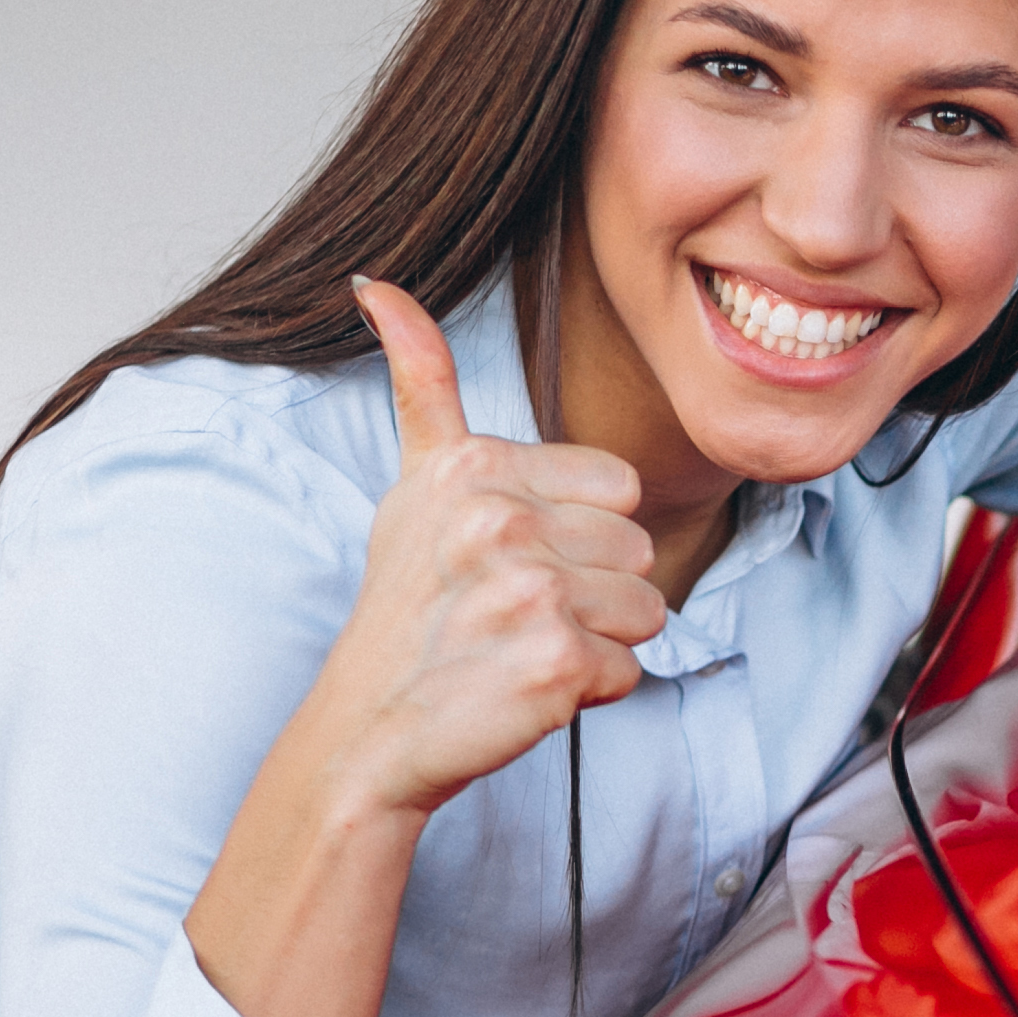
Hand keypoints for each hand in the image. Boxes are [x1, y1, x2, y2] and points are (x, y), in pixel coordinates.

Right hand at [317, 276, 664, 815]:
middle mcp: (498, 519)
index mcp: (475, 465)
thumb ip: (421, 383)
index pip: (618, 487)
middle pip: (638, 548)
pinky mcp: (555, 662)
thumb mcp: (415, 486)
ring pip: (646, 609)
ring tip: (518, 648)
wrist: (371, 731)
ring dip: (596, 641)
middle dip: (592, 591)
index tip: (509, 562)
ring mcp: (528, 591)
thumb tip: (376, 285)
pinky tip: (525, 688)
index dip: (578, 535)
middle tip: (512, 616)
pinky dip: (589, 692)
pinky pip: (630, 669)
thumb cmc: (409, 610)